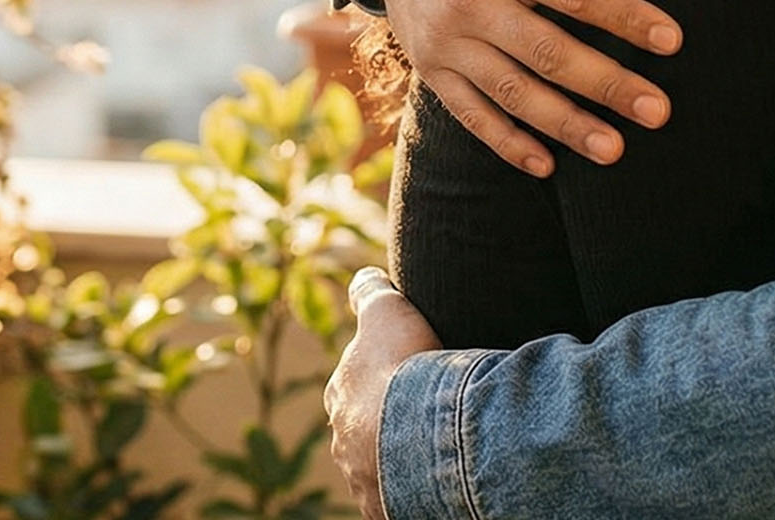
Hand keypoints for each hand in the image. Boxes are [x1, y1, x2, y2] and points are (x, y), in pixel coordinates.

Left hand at [326, 267, 441, 519]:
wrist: (421, 433)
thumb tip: (362, 276)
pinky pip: (397, 499)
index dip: (377, 380)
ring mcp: (361, 477)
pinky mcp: (383, 507)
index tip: (401, 376)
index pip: (352, 387)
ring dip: (398, 460)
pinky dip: (413, 491)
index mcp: (340, 395)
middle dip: (385, 424)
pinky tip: (434, 483)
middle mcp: (343, 439)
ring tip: (433, 452)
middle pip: (363, 430)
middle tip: (421, 416)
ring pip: (377, 467)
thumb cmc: (403, 368)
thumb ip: (372, 292)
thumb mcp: (387, 312)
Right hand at [355, 0, 676, 174]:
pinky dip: (506, 143)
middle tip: (659, 110)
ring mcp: (446, 39)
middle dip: (607, 84)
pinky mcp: (431, 66)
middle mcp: (468, 0)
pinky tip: (547, 166)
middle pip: (547, 51)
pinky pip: (470, 113)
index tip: (673, 40)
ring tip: (616, 150)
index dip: (624, 16)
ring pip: (512, 91)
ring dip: (565, 125)